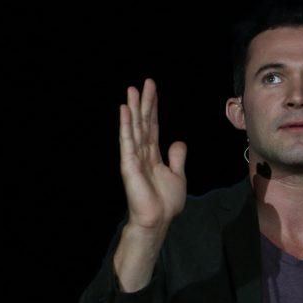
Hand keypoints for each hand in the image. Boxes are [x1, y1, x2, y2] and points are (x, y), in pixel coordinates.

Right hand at [119, 78, 186, 231]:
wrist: (157, 220)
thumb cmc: (165, 202)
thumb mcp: (177, 175)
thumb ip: (176, 158)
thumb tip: (178, 141)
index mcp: (153, 154)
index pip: (153, 126)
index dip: (153, 108)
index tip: (153, 90)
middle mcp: (142, 153)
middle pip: (144, 122)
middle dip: (144, 102)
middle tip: (145, 82)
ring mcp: (134, 157)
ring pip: (135, 128)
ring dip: (133, 109)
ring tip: (131, 90)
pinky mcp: (128, 164)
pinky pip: (127, 141)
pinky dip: (126, 125)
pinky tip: (124, 110)